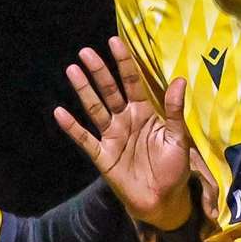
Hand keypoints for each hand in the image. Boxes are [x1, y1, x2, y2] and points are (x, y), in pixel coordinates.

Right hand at [53, 36, 199, 229]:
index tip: (114, 41)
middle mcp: (125, 119)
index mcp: (145, 112)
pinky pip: (85, 139)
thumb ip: (175, 110)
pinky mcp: (103, 156)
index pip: (132, 81)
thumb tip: (180, 80)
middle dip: (99, 71)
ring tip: (72, 70)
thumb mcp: (178, 138)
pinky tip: (60, 112)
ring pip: (95, 108)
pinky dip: (72, 127)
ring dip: (84, 90)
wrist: (164, 200)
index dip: (124, 62)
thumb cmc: (173, 168)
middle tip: (86, 51)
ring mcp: (112, 136)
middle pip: (109, 90)